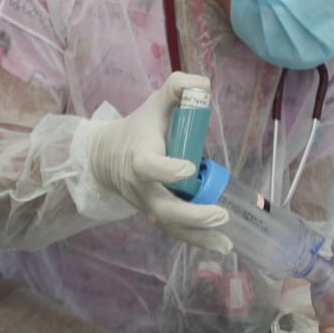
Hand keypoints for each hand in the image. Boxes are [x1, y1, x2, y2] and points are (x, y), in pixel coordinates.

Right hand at [82, 71, 230, 252]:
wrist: (107, 157)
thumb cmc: (138, 128)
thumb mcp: (155, 103)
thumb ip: (178, 87)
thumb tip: (204, 86)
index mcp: (140, 157)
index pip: (149, 167)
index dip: (167, 170)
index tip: (188, 168)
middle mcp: (143, 187)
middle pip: (165, 208)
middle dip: (192, 215)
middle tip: (220, 213)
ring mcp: (149, 205)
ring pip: (172, 227)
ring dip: (199, 236)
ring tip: (227, 244)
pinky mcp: (156, 215)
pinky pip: (175, 232)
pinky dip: (198, 241)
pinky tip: (223, 246)